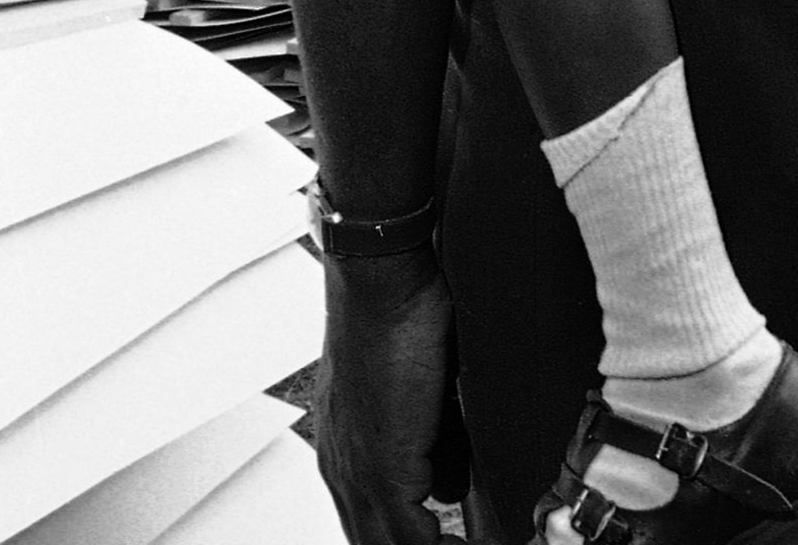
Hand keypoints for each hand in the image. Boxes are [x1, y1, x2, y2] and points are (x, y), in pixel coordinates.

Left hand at [310, 249, 463, 543]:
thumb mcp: (422, 396)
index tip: (455, 542)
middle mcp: (342, 469)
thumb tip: (453, 489)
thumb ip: (436, 447)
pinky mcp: (382, 468)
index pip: (375, 529)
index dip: (416, 541)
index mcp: (344, 453)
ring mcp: (356, 472)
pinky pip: (413, 543)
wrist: (381, 278)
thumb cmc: (399, 313)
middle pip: (377, 544)